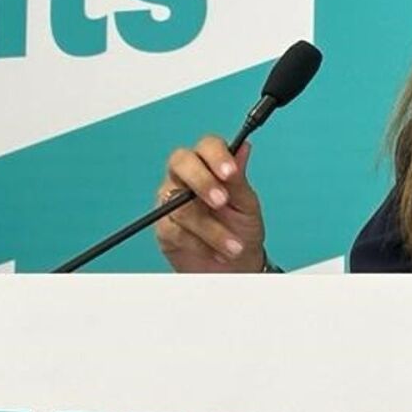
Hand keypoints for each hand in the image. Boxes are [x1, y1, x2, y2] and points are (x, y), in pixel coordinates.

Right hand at [154, 136, 266, 272]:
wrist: (237, 265)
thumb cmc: (242, 228)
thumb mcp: (247, 205)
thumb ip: (239, 179)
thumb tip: (244, 147)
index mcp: (210, 166)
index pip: (207, 146)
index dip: (217, 155)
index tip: (230, 172)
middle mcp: (186, 178)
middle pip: (180, 161)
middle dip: (201, 180)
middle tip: (221, 202)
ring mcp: (171, 202)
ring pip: (181, 204)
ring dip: (211, 228)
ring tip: (233, 245)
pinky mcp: (164, 228)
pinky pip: (175, 230)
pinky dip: (200, 244)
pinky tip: (216, 252)